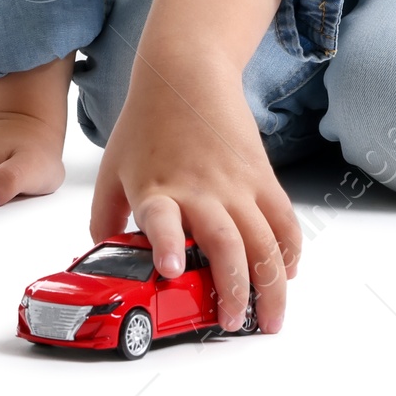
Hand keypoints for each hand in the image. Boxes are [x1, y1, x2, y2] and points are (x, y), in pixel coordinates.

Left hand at [88, 0, 300, 334]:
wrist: (186, 72)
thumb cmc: (146, 123)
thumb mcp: (111, 170)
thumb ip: (104, 219)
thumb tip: (105, 261)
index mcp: (157, 190)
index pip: (161, 220)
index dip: (164, 245)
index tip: (168, 267)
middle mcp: (199, 190)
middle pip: (226, 244)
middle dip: (234, 290)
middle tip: (232, 323)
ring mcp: (236, 183)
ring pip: (264, 240)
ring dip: (272, 283)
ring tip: (271, 318)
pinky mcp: (260, 174)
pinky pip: (283, 218)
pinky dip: (290, 249)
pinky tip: (288, 271)